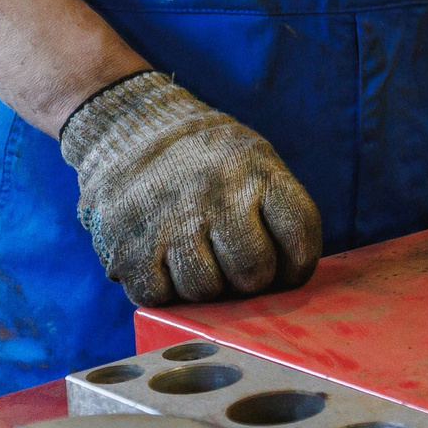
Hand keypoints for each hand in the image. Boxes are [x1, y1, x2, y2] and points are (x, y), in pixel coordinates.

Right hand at [59, 72, 321, 305]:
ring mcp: (170, 221)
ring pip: (206, 290)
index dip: (298, 263)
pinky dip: (162, 288)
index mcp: (256, 172)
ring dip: (204, 285)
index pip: (299, 233)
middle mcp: (216, 194)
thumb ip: (277, 209)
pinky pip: (160, 296)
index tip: (285, 267)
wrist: (131, 131)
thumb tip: (289, 278)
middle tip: (235, 265)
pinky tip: (162, 259)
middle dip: (249, 280)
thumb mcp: (253, 160)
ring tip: (196, 255)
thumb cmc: (207, 162)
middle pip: (253, 271)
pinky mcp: (129, 249)